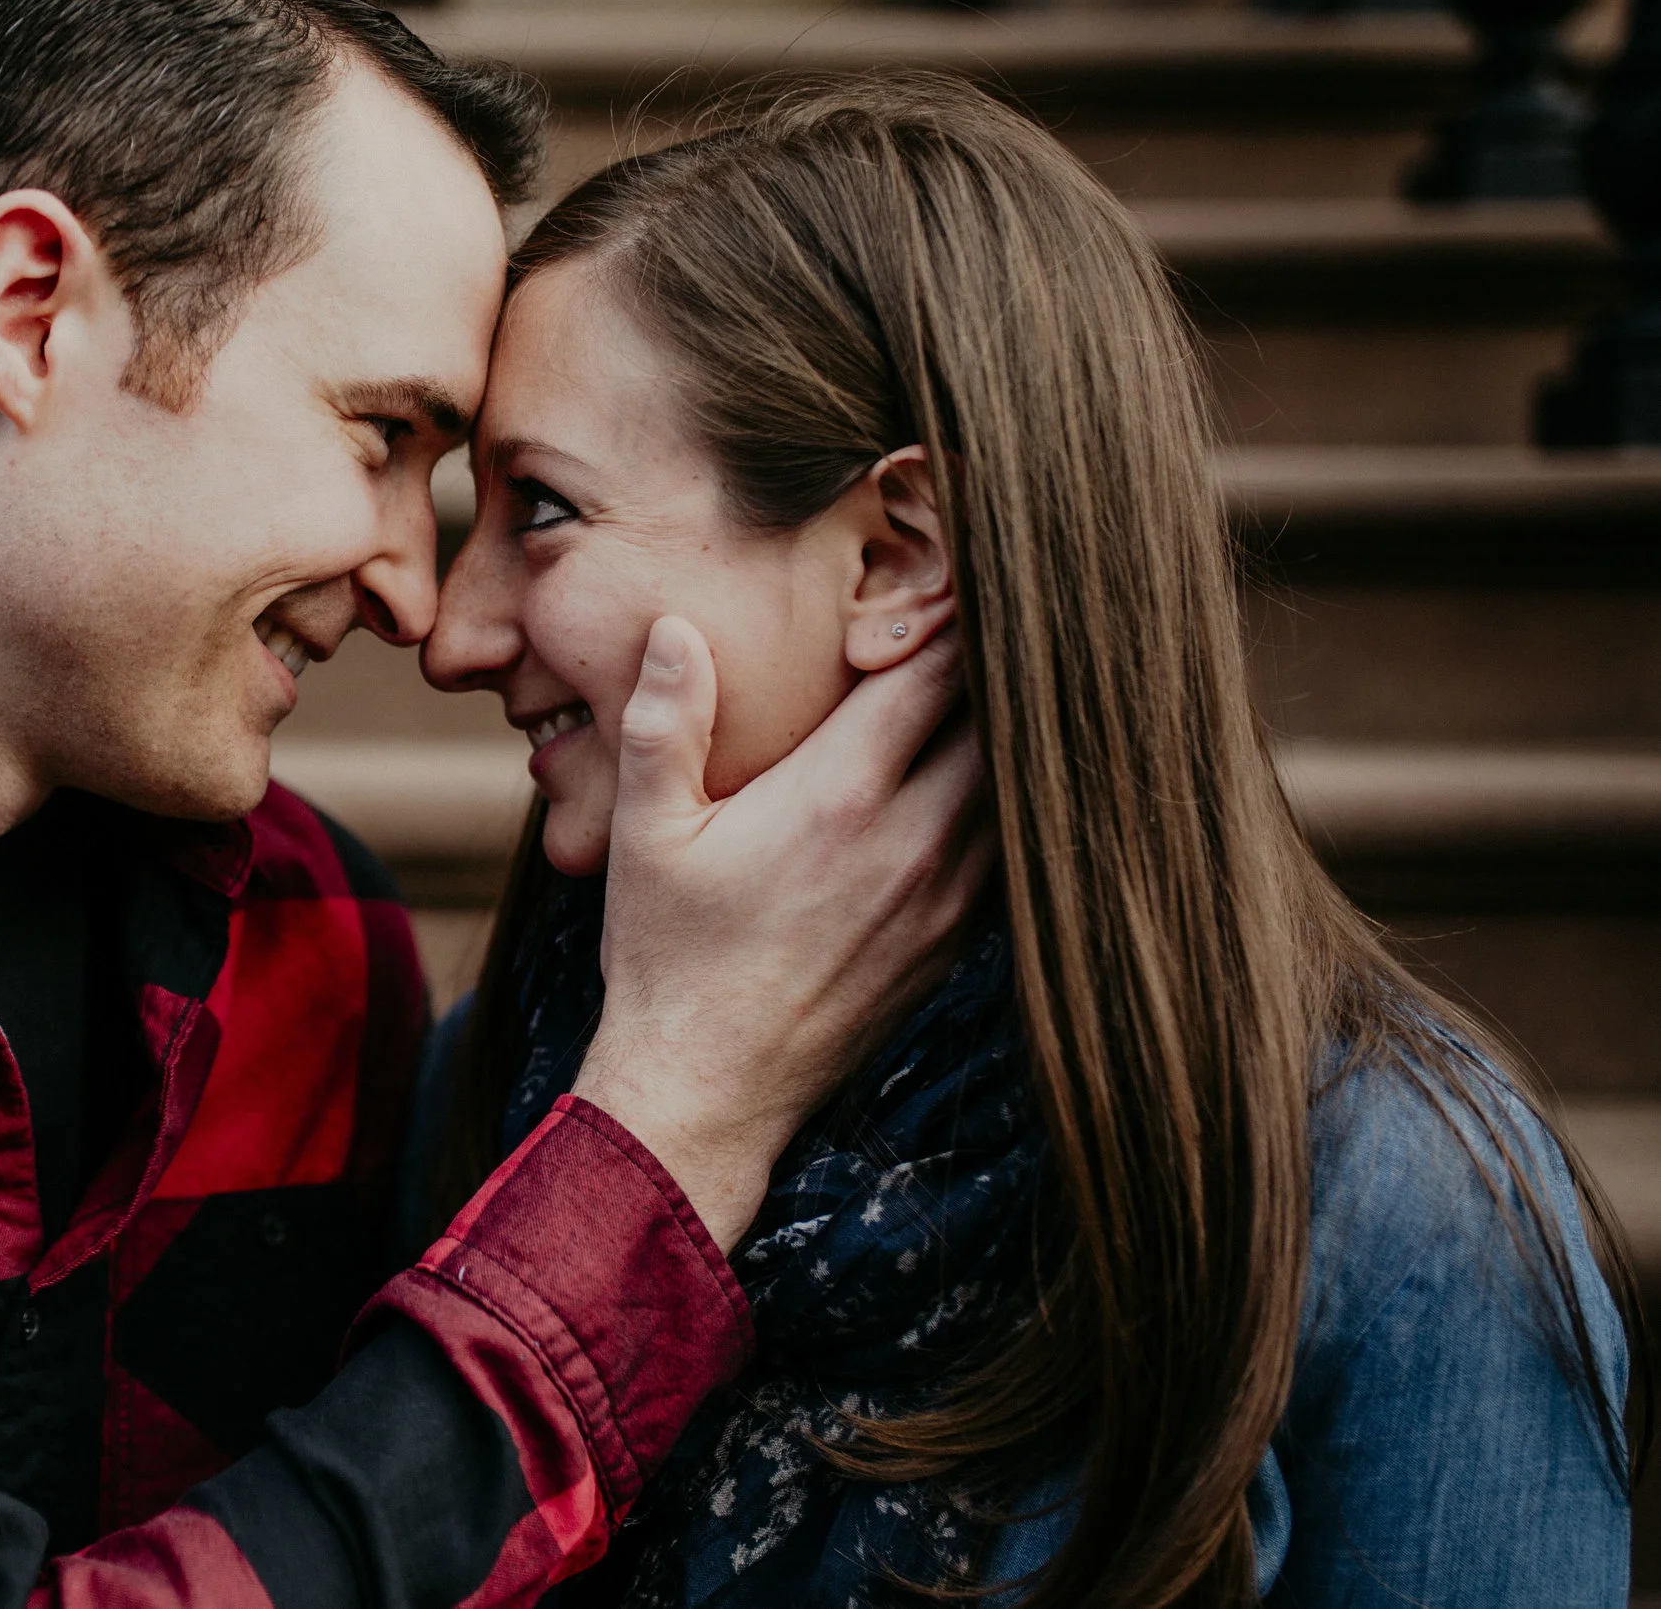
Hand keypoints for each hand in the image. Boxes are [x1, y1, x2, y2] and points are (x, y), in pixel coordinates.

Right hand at [571, 616, 992, 1249]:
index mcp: (839, 795)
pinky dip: (1010, 803)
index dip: (949, 609)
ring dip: (1009, 730)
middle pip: (999, 716)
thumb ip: (664, 722)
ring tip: (1000, 682)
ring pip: (1017, 782)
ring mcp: (947, 896)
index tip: (944, 569)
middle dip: (995, 659)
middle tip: (988, 610)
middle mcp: (913, 839)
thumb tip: (677, 628)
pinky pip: (1011, 848)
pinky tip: (988, 781)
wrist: (707, 1091)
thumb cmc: (665, 956)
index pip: (934, 669)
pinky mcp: (956, 941)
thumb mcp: (643, 832)